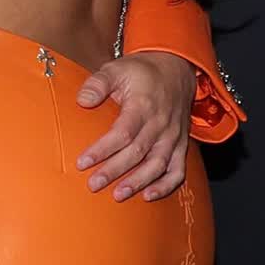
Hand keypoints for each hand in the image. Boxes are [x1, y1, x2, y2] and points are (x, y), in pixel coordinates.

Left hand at [74, 54, 193, 200]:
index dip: (102, 150)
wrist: (176, 68)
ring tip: (118, 195)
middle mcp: (161, 123)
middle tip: (93, 185)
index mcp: (144, 105)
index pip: (123, 132)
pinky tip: (148, 196)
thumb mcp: (117, 69)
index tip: (82, 163)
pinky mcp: (181, 145)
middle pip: (137, 152)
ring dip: (138, 182)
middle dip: (114, 171)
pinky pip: (178, 170)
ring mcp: (173, 136)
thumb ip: (98, 83)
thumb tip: (82, 101)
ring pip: (158, 164)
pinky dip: (166, 186)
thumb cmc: (142, 72)